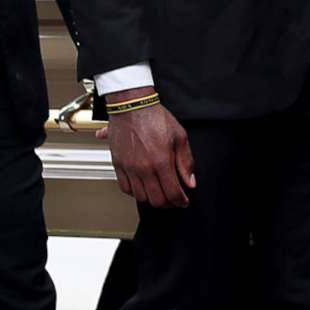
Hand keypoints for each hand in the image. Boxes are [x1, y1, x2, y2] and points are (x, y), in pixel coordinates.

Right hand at [106, 89, 195, 208]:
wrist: (131, 106)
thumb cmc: (155, 117)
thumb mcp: (179, 137)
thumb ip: (186, 162)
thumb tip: (190, 181)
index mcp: (161, 161)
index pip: (172, 193)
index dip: (180, 201)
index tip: (183, 201)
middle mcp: (144, 168)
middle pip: (156, 200)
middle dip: (168, 204)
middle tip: (173, 200)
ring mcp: (129, 167)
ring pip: (140, 197)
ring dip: (152, 199)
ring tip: (159, 193)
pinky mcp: (118, 164)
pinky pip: (125, 188)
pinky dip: (135, 192)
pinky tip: (143, 187)